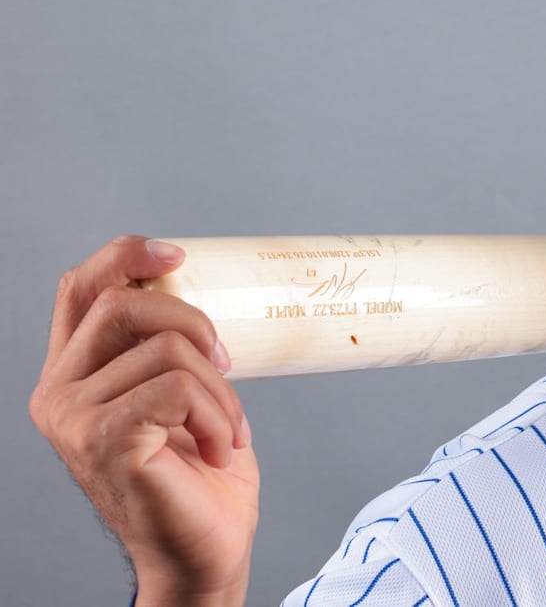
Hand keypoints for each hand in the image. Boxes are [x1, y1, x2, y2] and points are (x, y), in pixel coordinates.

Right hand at [29, 236, 257, 606]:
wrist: (206, 548)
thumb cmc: (199, 473)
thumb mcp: (180, 392)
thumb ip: (165, 347)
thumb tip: (194, 284)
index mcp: (73, 375)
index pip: (80, 288)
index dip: (125, 255)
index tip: (180, 254)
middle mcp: (59, 394)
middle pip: (124, 303)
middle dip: (195, 323)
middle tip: (227, 367)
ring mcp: (75, 420)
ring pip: (167, 349)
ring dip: (220, 389)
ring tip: (228, 430)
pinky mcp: (105, 441)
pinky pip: (177, 389)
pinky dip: (218, 413)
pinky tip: (222, 448)